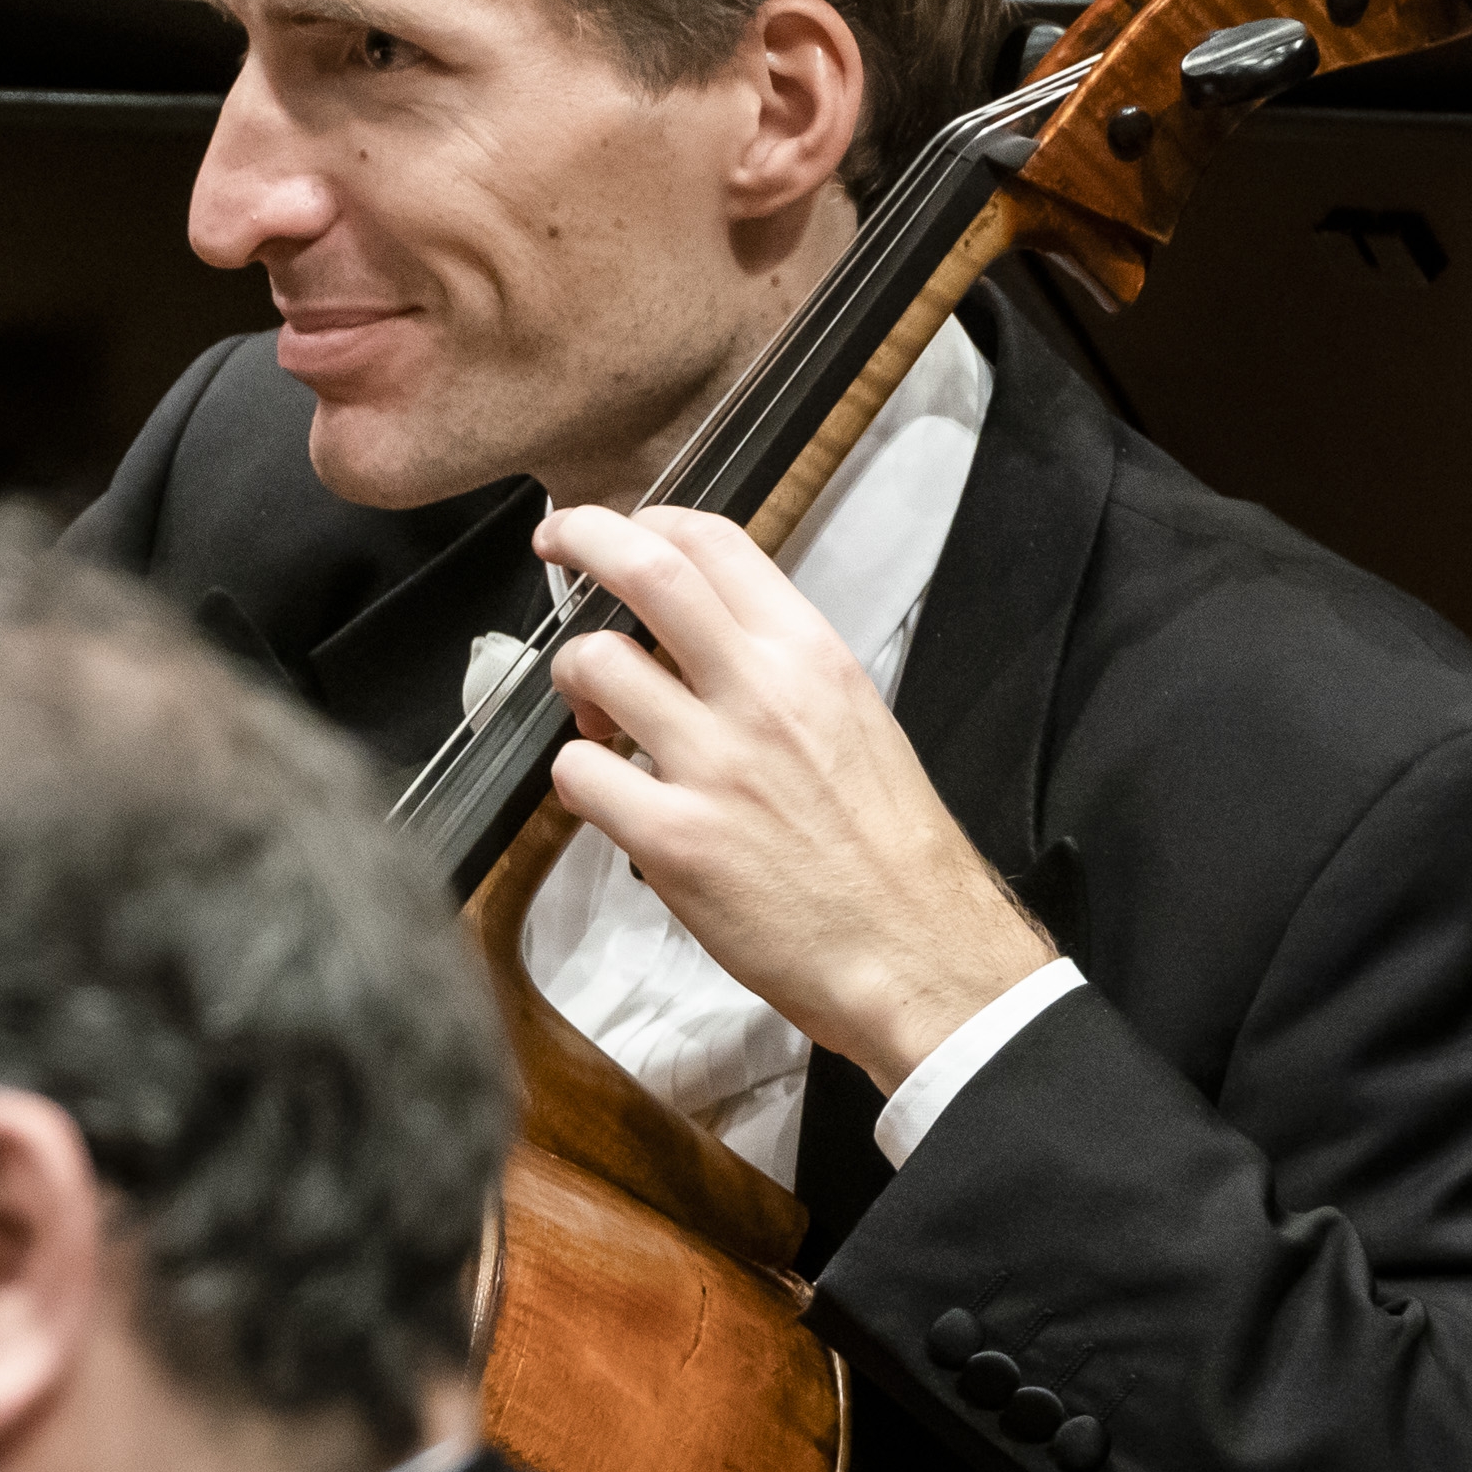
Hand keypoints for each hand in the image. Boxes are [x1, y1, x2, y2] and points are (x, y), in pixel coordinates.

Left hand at [535, 503, 1055, 1089]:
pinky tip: (607, 795)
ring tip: (599, 716)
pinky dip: (578, 776)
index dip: (647, 522)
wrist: (915, 950)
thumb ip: (778, 670)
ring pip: (594, 663)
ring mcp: (711, 763)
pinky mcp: (671, 837)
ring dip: (575, 679)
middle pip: (645, 570)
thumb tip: (704, 640)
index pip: (714, 542)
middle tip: (555, 543)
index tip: (616, 531)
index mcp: (810, 656)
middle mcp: (760, 692)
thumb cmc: (887, 847)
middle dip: (583, 538)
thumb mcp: (853, 719)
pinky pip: (579, 772)